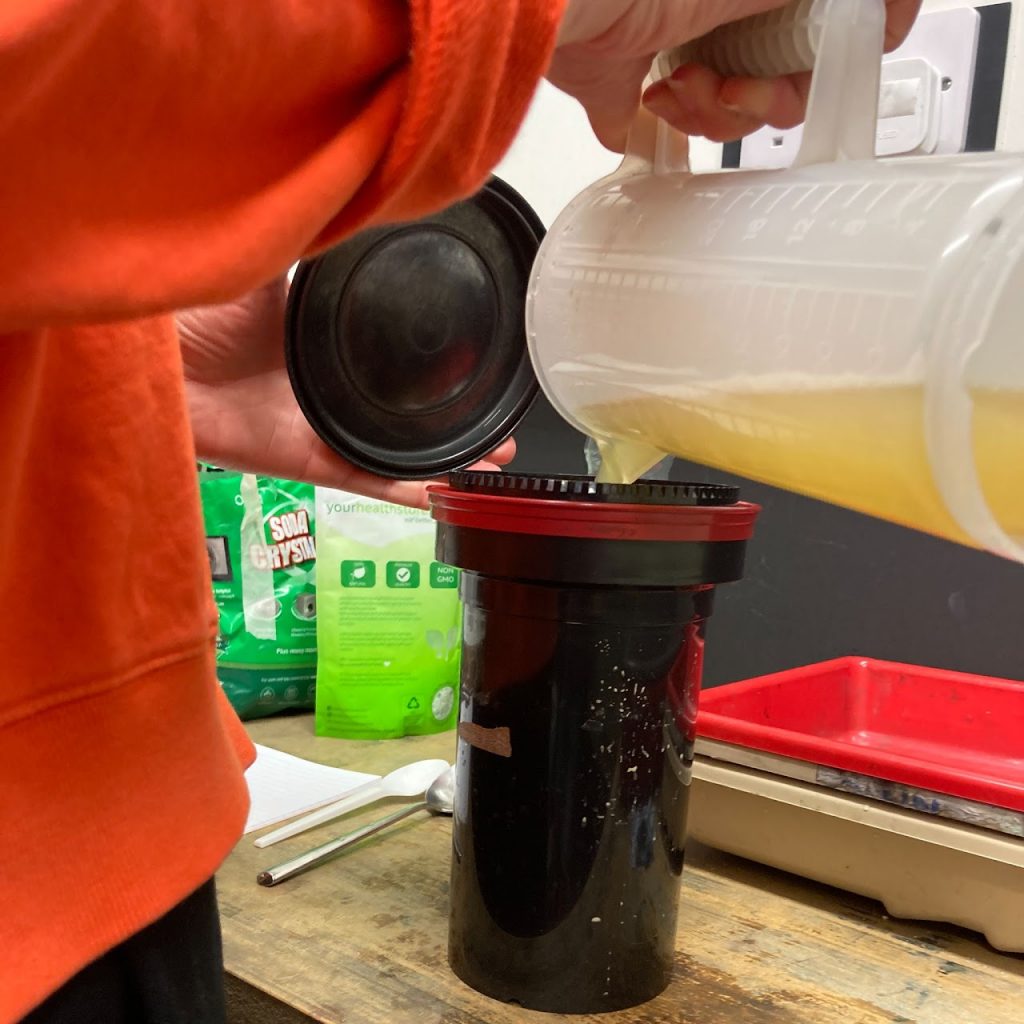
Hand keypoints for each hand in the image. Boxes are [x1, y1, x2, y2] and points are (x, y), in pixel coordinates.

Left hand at [178, 278, 514, 509]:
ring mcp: (322, 429)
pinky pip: (367, 480)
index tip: (484, 367)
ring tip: (494, 461)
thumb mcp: (278, 264)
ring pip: (400, 453)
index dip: (442, 368)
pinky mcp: (308, 461)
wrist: (159, 359)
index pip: (396, 360)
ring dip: (449, 461)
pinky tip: (448, 489)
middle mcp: (331, 391)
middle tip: (503, 429)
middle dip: (460, 426)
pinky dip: (407, 488)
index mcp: (325, 345)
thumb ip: (324, 245)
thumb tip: (373, 199)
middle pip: (408, 416)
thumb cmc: (203, 308)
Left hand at [549, 0, 920, 149]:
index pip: (832, 7)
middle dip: (773, 86)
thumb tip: (881, 9)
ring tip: (684, 87)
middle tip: (748, 88)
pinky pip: (666, 118)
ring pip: (734, 93)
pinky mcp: (625, 67)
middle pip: (787, 57)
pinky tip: (655, 96)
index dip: (862, 27)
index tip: (864, 50)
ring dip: (718, 107)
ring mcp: (675, 25)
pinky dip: (670, 120)